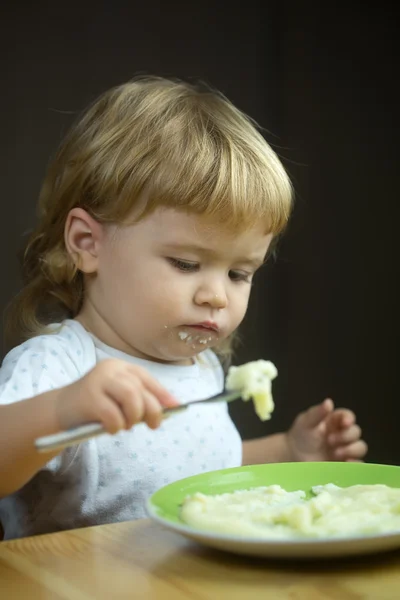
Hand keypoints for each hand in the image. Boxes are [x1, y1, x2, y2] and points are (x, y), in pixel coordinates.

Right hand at [56, 359, 178, 432]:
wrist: (60, 411)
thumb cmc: (95, 406)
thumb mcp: (120, 399)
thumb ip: (141, 400)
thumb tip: (171, 408)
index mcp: (121, 367)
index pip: (147, 379)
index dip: (163, 394)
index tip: (177, 408)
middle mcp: (111, 369)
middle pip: (141, 389)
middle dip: (152, 411)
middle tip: (152, 426)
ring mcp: (98, 381)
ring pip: (130, 398)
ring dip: (133, 417)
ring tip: (125, 426)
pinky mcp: (88, 397)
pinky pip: (112, 415)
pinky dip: (117, 426)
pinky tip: (111, 429)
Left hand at [287, 398, 367, 461]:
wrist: (294, 455)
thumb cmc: (301, 435)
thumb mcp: (306, 422)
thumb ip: (317, 413)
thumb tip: (329, 402)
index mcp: (335, 420)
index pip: (348, 416)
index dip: (349, 419)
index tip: (345, 423)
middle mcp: (343, 433)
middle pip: (356, 432)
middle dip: (346, 436)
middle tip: (330, 440)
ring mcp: (345, 449)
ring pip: (360, 447)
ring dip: (352, 450)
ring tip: (336, 453)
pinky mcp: (345, 463)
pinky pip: (358, 464)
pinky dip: (356, 464)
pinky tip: (346, 463)